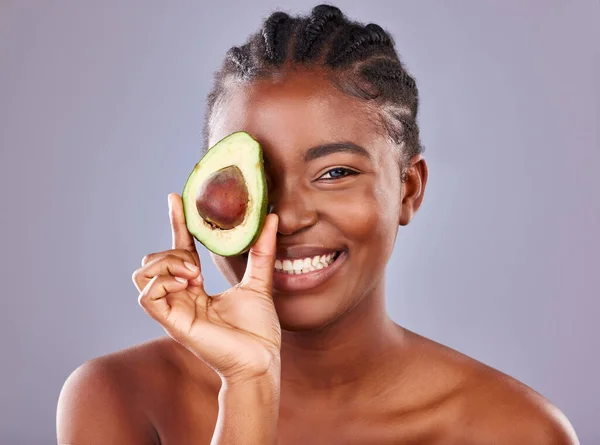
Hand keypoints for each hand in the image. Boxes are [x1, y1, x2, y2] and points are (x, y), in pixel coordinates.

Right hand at [132, 193, 280, 381]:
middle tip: (198, 266)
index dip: (176, 223)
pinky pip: (146, 294)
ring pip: (143, 273)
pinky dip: (162, 281)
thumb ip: (262, 251)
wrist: (261, 359)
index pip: (179, 249)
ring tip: (194, 273)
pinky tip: (187, 283)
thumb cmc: (258, 329)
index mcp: (196, 289)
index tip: (176, 198)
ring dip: (167, 264)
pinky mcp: (171, 322)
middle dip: (172, 250)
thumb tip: (272, 218)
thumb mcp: (259, 281)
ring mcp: (173, 310)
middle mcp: (180, 297)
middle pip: (153, 260)